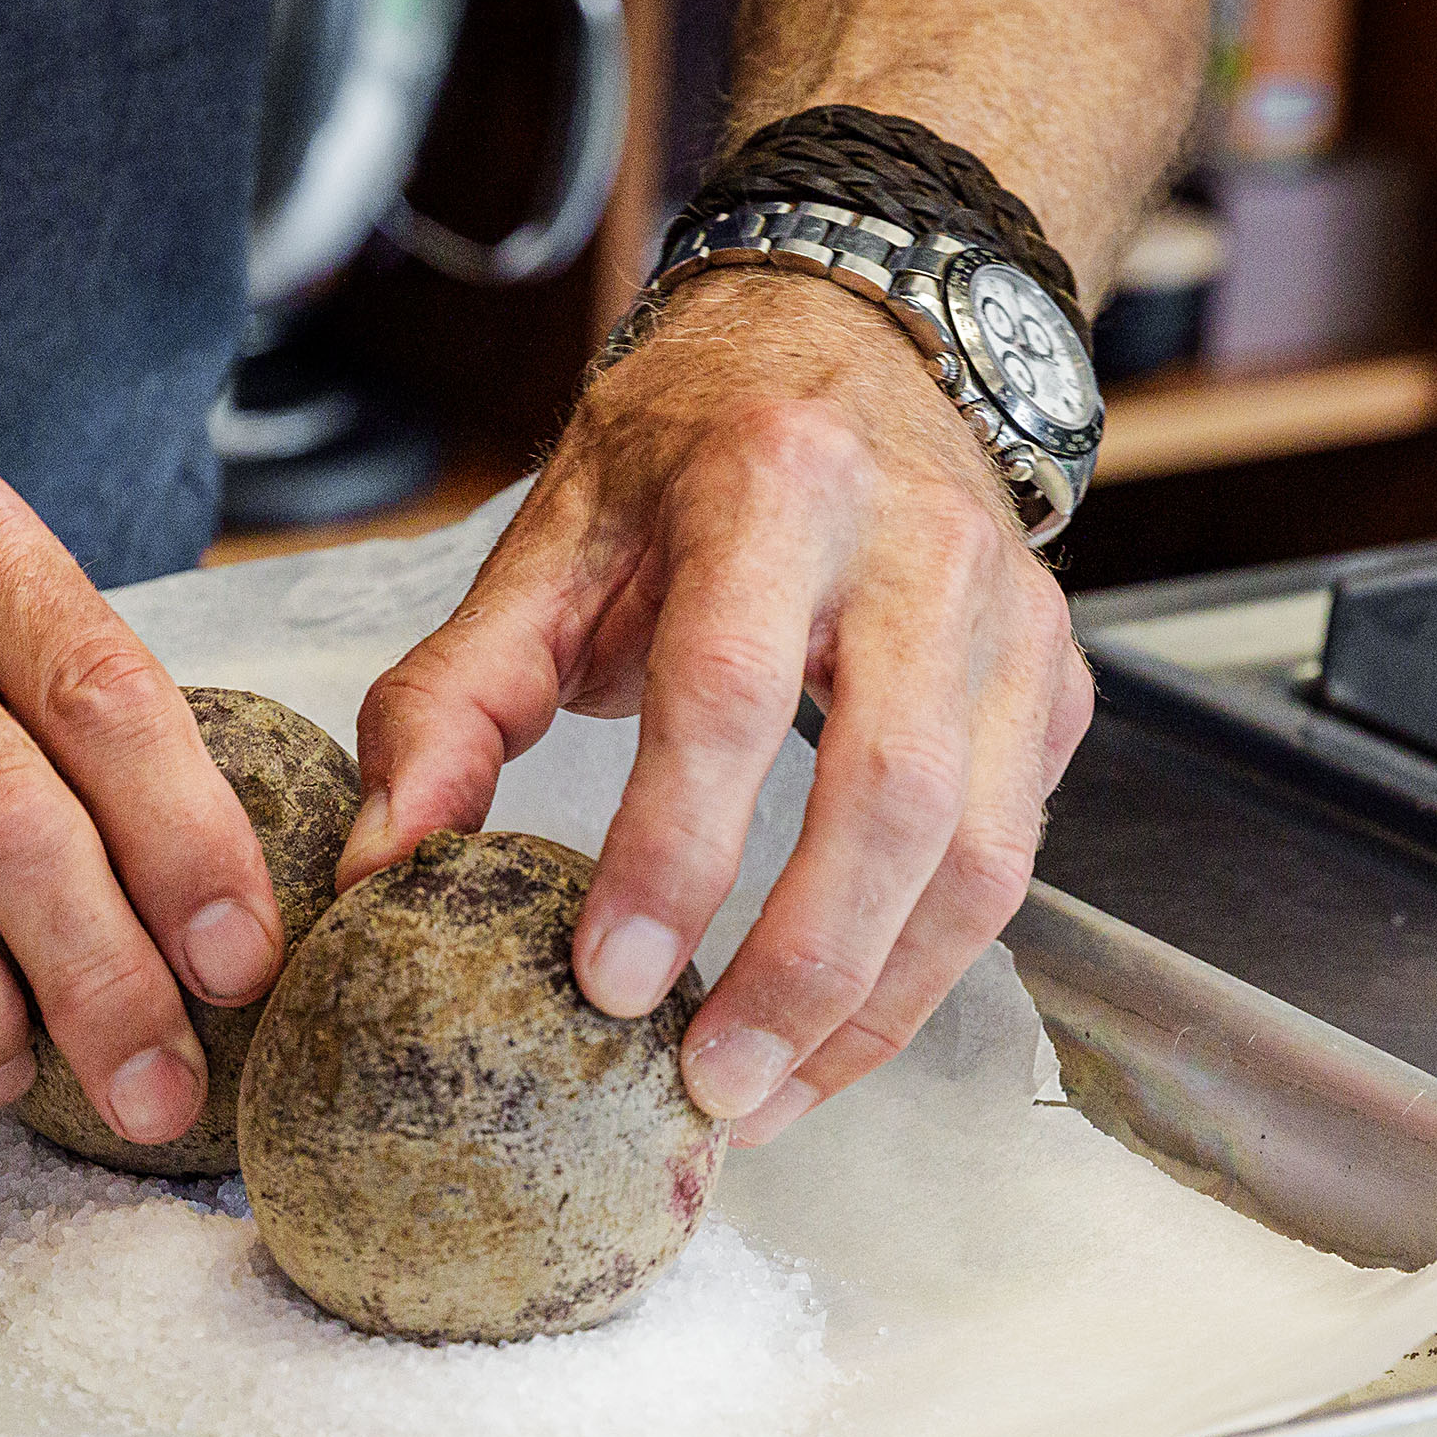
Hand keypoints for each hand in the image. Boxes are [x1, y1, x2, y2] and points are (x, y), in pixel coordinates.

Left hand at [341, 268, 1092, 1143]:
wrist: (857, 338)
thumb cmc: (691, 453)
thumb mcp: (550, 543)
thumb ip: (453, 701)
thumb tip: (379, 871)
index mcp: (776, 486)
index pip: (730, 693)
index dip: (674, 851)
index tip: (611, 980)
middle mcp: (922, 548)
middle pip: (893, 794)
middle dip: (801, 967)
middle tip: (706, 1086)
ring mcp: (1015, 620)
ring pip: (981, 854)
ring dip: (875, 1004)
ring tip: (765, 1099)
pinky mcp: (1058, 686)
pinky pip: (1010, 860)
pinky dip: (924, 971)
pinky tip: (832, 1039)